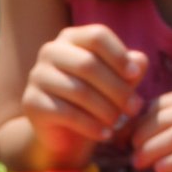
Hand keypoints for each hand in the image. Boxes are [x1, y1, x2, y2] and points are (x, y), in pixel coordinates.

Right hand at [22, 24, 147, 164]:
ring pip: (79, 91)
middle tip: (134, 108)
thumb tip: (140, 62)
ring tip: (119, 123)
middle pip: (88, 64)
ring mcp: (37, 76)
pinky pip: (67, 114)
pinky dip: (91, 126)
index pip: (97, 36)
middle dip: (117, 89)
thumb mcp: (115, 83)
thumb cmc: (94, 101)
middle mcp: (50, 51)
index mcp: (70, 38)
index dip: (119, 56)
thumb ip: (129, 69)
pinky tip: (105, 135)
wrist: (64, 134)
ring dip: (106, 110)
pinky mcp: (31, 103)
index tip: (135, 76)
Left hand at [130, 89, 171, 171]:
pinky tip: (159, 169)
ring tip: (138, 163)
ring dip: (153, 150)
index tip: (123, 139)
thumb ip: (166, 125)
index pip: (162, 104)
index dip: (138, 121)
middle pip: (168, 119)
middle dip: (143, 136)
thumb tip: (124, 135)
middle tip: (130, 154)